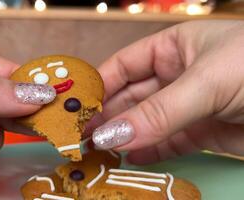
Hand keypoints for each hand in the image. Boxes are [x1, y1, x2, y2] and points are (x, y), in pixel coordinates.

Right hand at [91, 20, 243, 164]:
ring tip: (100, 150)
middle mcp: (178, 76)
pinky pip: (169, 144)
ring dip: (124, 136)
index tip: (80, 108)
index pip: (125, 65)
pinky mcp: (204, 133)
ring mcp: (190, 106)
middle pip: (131, 96)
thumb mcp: (206, 82)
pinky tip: (131, 158)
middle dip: (108, 116)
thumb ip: (159, 112)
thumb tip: (113, 135)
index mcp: (174, 48)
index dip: (100, 85)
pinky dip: (150, 152)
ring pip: (147, 123)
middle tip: (85, 135)